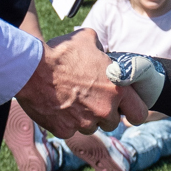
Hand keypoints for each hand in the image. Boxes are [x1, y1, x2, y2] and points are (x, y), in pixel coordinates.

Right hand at [15, 29, 129, 134]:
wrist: (31, 69)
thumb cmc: (60, 52)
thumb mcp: (87, 40)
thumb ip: (100, 49)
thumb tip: (100, 50)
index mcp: (117, 89)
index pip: (139, 112)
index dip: (132, 110)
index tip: (124, 108)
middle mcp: (104, 110)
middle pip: (112, 122)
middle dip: (104, 113)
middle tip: (90, 99)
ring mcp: (84, 123)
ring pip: (91, 127)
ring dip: (84, 118)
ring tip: (70, 100)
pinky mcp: (65, 130)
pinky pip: (70, 130)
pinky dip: (64, 121)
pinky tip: (56, 105)